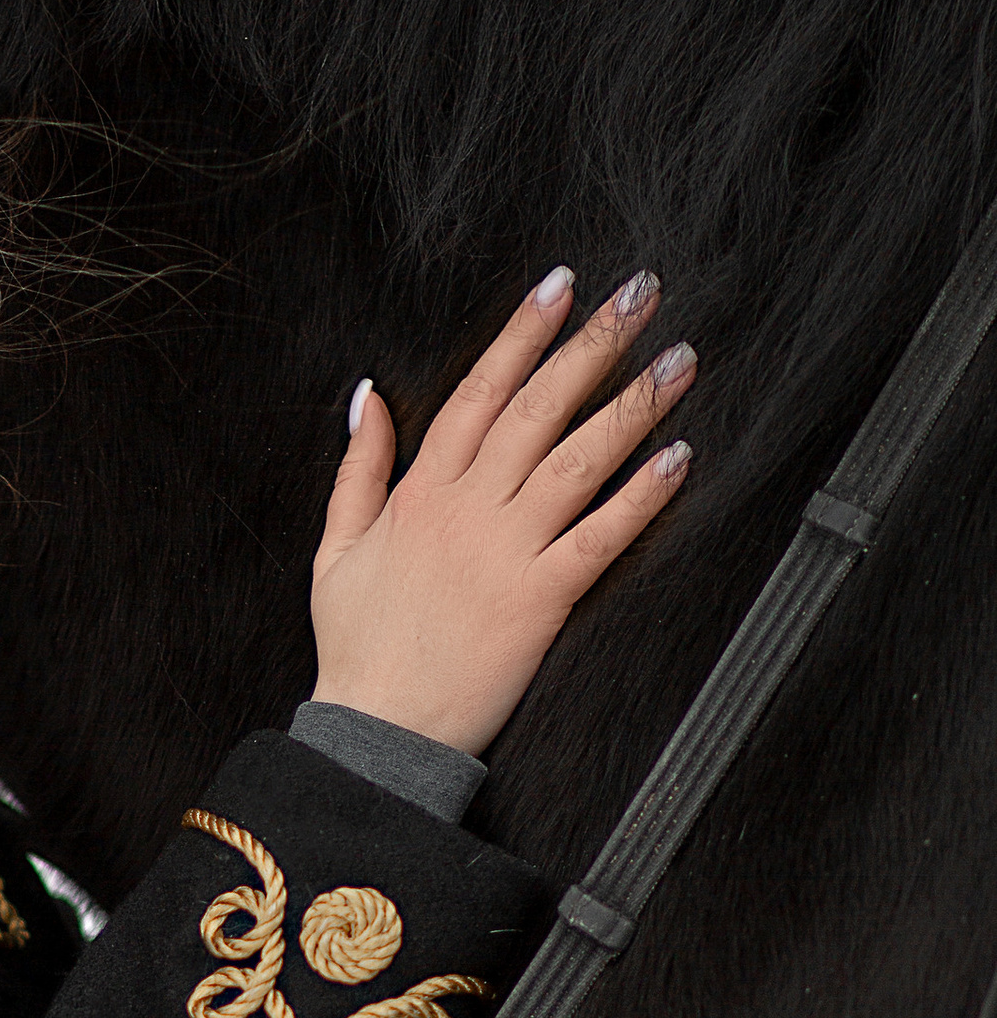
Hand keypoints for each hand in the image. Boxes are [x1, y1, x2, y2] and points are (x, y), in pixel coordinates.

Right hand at [308, 266, 694, 756]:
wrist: (377, 730)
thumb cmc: (357, 644)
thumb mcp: (336, 546)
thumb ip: (358, 468)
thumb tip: (366, 396)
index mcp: (421, 490)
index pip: (479, 391)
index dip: (522, 334)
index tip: (561, 287)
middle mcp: (468, 509)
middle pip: (539, 408)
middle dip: (593, 345)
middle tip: (641, 294)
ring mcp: (506, 552)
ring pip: (578, 460)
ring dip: (632, 405)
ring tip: (678, 361)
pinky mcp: (539, 601)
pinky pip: (599, 538)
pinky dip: (641, 498)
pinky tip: (680, 459)